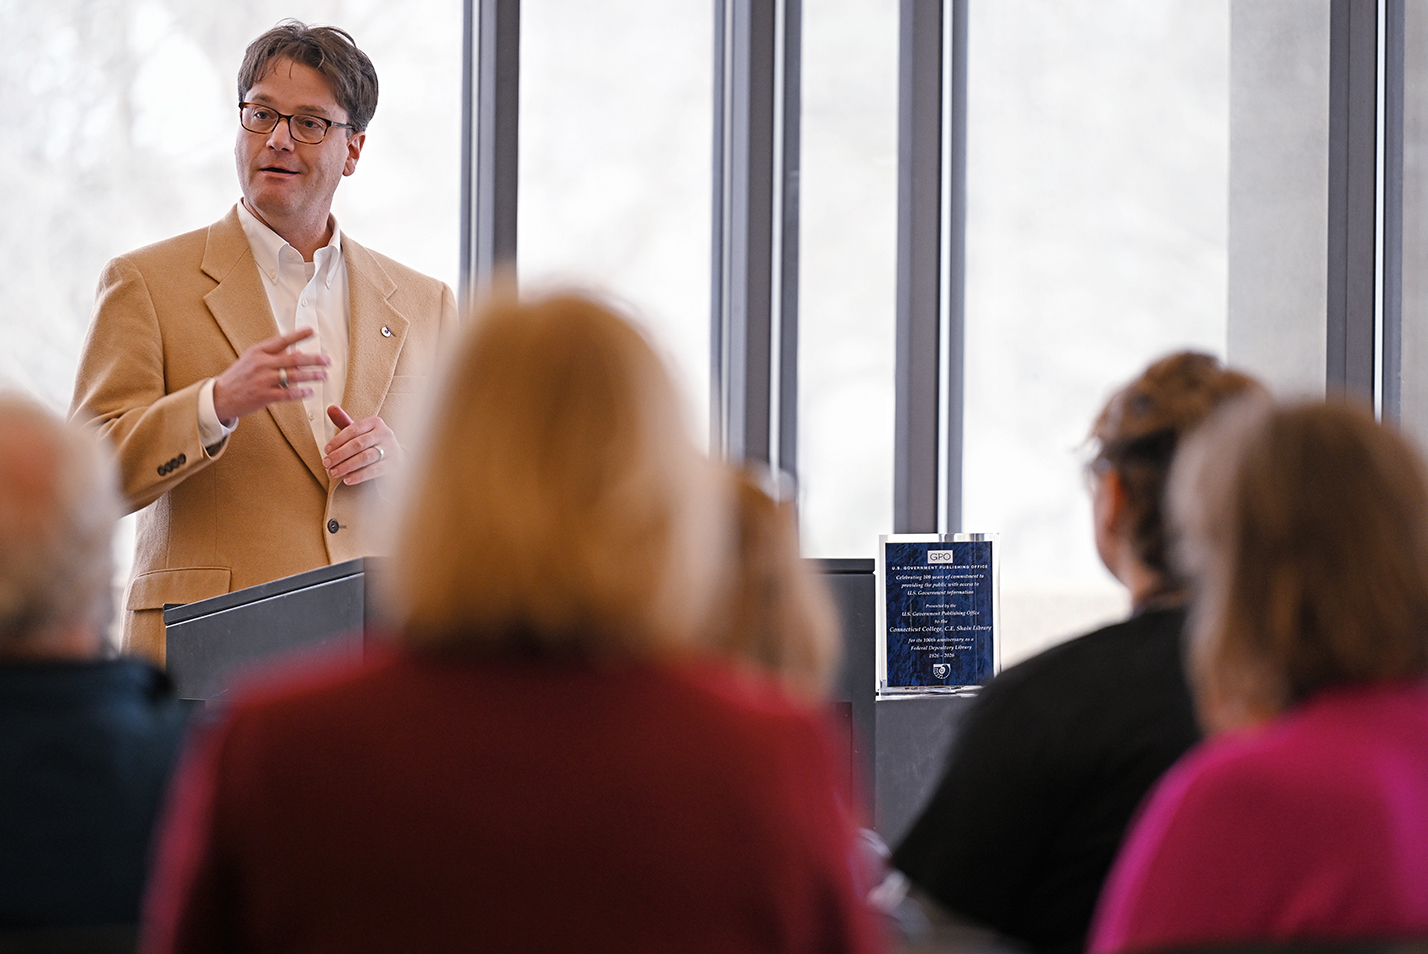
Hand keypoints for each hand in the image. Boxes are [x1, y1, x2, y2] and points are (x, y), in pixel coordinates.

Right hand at [212, 328, 328, 422]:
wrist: (221, 396)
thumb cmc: (239, 376)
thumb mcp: (253, 359)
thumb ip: (274, 355)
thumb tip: (298, 352)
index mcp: (258, 351)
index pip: (282, 340)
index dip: (298, 335)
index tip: (312, 331)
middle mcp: (261, 363)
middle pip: (293, 359)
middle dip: (314, 359)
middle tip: (327, 360)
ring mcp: (262, 380)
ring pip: (293, 376)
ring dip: (312, 376)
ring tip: (324, 375)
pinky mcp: (263, 396)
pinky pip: (287, 394)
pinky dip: (301, 392)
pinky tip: (310, 391)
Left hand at [323, 405, 399, 484]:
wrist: (396, 456)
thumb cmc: (373, 443)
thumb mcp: (360, 431)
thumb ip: (344, 421)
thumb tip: (330, 408)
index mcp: (375, 422)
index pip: (354, 429)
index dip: (338, 440)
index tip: (326, 450)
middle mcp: (385, 433)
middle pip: (358, 444)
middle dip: (340, 454)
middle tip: (326, 463)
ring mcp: (391, 449)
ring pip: (366, 457)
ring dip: (347, 466)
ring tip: (334, 472)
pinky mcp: (394, 464)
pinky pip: (374, 470)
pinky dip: (359, 475)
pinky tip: (347, 479)